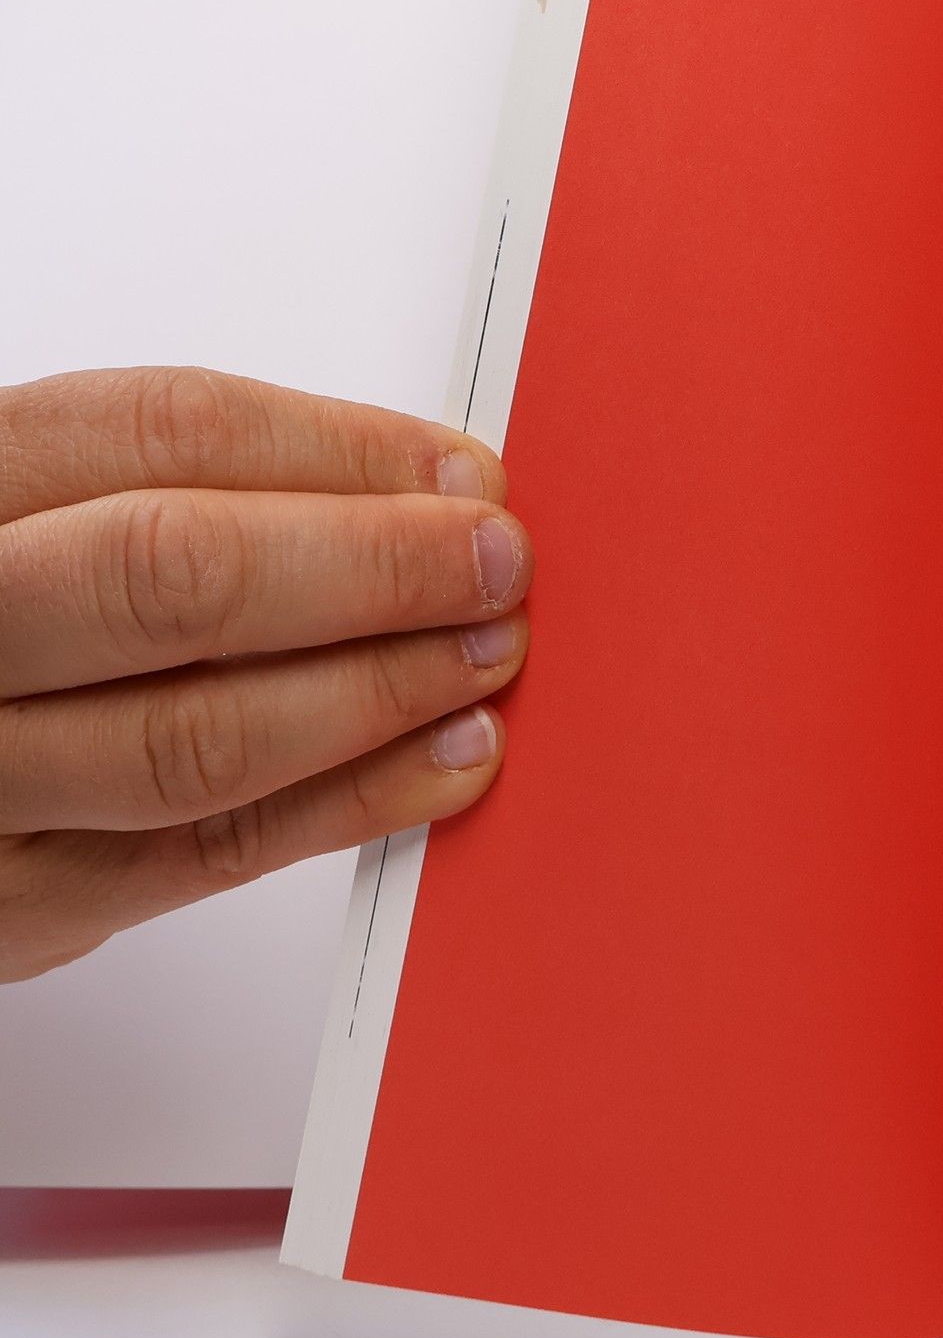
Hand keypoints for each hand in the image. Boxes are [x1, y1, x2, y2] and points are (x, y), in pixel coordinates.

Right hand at [0, 368, 531, 982]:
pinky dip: (354, 804)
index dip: (345, 452)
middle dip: (377, 568)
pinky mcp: (24, 902)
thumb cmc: (14, 609)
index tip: (468, 479)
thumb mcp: (62, 508)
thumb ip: (210, 488)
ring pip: (200, 737)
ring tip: (487, 659)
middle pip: (176, 580)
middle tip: (499, 567)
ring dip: (381, 692)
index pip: (166, 435)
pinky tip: (447, 761)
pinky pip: (211, 856)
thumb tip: (435, 497)